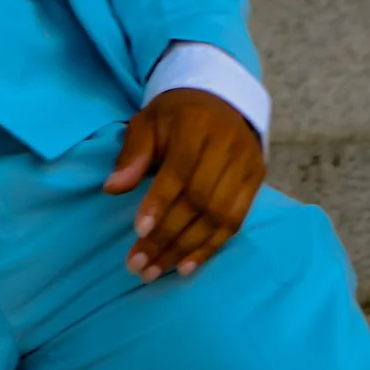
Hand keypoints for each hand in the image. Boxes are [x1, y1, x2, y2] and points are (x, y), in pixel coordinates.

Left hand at [103, 88, 265, 280]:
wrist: (222, 99)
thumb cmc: (176, 115)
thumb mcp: (148, 122)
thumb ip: (133, 154)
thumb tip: (113, 188)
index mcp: (197, 126)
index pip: (180, 170)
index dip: (160, 202)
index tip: (138, 231)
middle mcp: (227, 146)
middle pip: (199, 200)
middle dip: (167, 236)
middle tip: (138, 263)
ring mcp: (246, 165)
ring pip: (218, 216)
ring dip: (185, 249)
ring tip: (156, 271)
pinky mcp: (256, 181)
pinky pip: (234, 223)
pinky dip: (210, 248)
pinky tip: (186, 267)